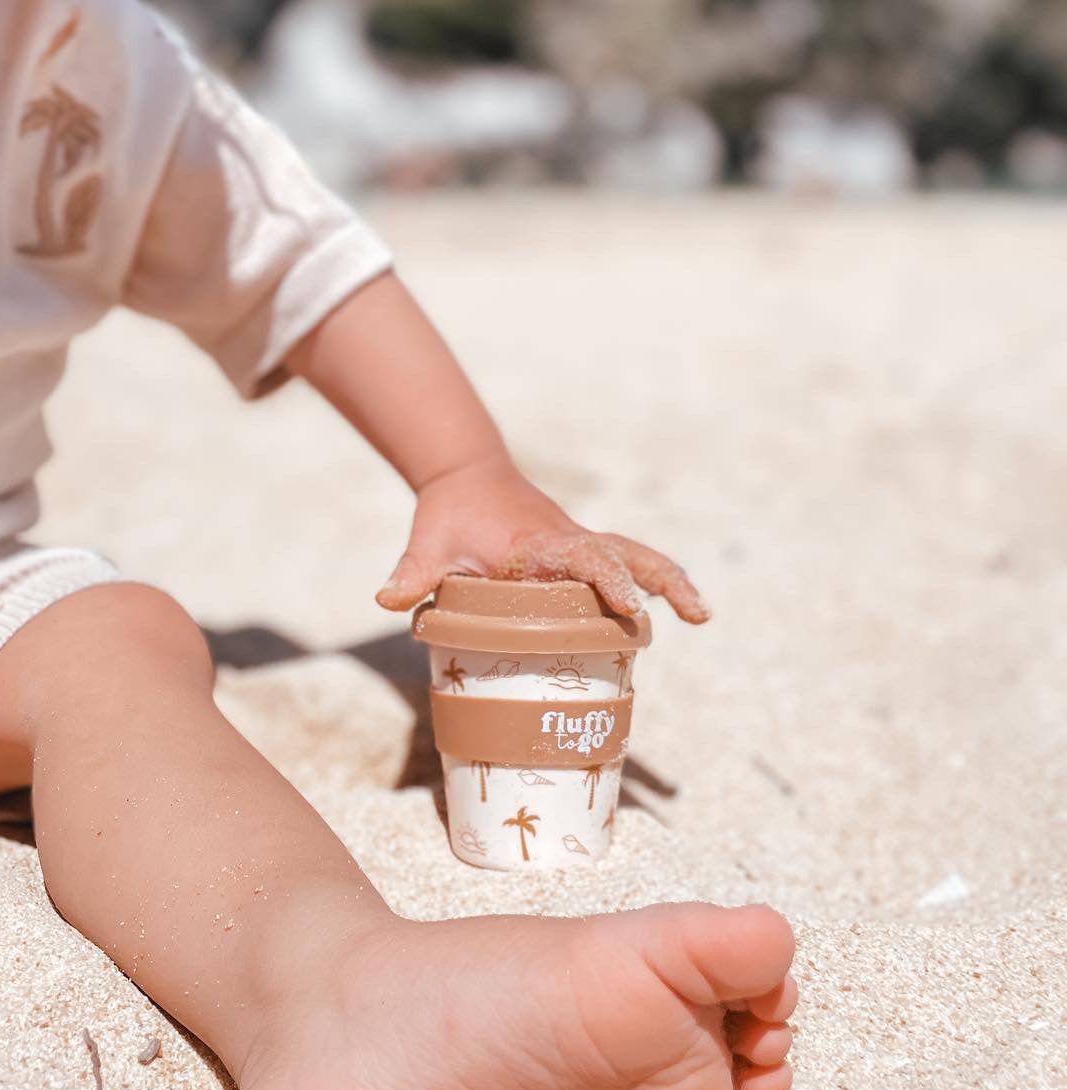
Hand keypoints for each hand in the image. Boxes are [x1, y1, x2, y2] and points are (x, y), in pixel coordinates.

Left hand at [375, 455, 709, 624]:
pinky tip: (668, 614)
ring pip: (635, 556)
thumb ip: (414, 573)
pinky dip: (649, 584)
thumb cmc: (450, 514)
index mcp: (540, 542)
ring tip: (703, 615)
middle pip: (629, 554)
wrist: (465, 474)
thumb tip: (387, 598)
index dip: (610, 585)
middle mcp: (569, 541)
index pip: (585, 560)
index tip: (631, 612)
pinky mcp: (580, 553)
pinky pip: (622, 565)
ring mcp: (579, 546)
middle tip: (700, 615)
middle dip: (664, 580)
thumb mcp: (429, 544)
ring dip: (668, 580)